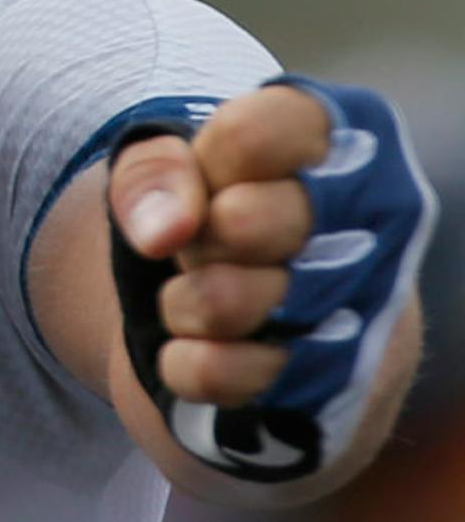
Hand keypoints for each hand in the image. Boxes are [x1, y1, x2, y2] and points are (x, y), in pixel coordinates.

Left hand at [107, 84, 329, 407]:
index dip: (204, 163)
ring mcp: (356, 313)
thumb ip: (152, 172)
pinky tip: (209, 350)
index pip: (252, 135)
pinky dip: (186, 362)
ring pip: (223, 302)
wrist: (259, 333)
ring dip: (186, 302)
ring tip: (209, 296)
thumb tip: (165, 230)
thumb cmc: (221, 229)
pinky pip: (216, 372)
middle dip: (198, 237)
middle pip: (237, 222)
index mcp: (346, 151)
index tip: (215, 178)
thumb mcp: (171, 174)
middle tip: (212, 244)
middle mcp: (369, 229)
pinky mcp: (328, 387)